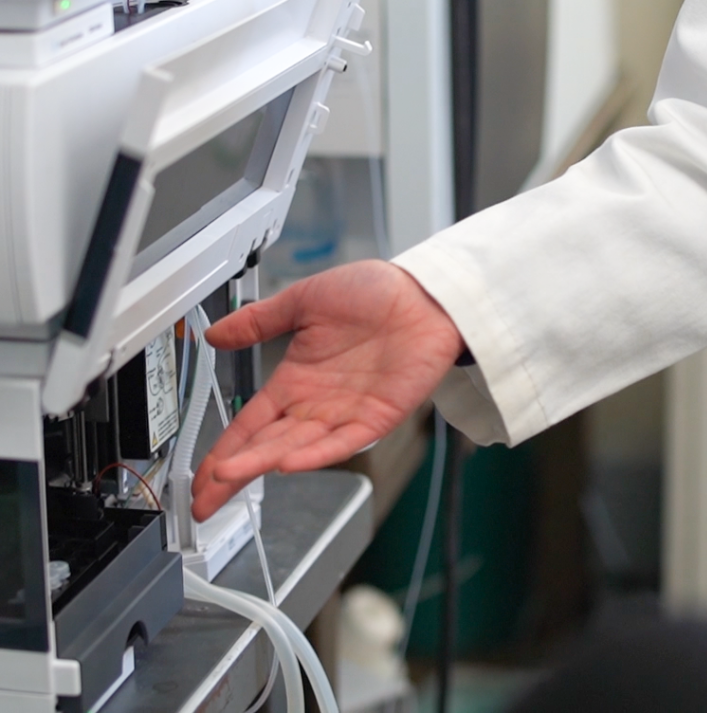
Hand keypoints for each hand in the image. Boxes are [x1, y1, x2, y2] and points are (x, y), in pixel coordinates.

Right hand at [191, 260, 463, 521]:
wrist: (422, 293)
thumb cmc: (372, 293)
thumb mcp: (303, 301)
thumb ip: (258, 321)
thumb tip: (215, 335)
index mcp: (295, 380)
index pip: (250, 424)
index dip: (223, 450)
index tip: (201, 477)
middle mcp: (316, 404)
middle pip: (265, 445)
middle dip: (233, 473)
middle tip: (204, 496)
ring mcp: (345, 414)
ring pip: (296, 447)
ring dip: (262, 463)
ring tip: (230, 477)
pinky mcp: (377, 417)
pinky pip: (342, 442)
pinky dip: (315, 454)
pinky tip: (287, 463)